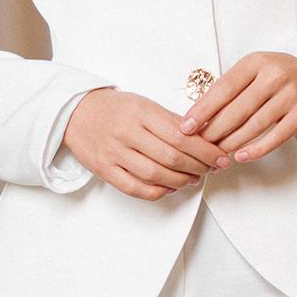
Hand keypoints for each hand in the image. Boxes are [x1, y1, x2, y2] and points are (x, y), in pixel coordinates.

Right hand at [60, 87, 231, 197]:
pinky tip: (170, 188)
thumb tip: (205, 138)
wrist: (75, 113)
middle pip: (172, 157)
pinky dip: (158, 191)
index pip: (182, 135)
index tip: (221, 157)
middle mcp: (127, 132)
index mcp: (141, 112)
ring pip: (156, 175)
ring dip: (181, 181)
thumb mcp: (144, 104)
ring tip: (194, 178)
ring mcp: (114, 153)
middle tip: (213, 169)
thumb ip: (172, 121)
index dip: (206, 151)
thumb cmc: (115, 109)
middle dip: (199, 167)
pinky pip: (136, 188)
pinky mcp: (104, 170)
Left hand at [177, 52, 296, 161]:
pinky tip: (240, 156)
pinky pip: (276, 137)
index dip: (203, 110)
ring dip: (232, 142)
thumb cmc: (276, 74)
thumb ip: (230, 87)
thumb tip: (199, 116)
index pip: (223, 88)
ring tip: (216, 153)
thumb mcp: (253, 69)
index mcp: (256, 62)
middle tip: (199, 145)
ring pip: (254, 126)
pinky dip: (256, 150)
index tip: (187, 126)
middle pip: (237, 110)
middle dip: (214, 131)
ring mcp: (290, 95)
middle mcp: (274, 76)